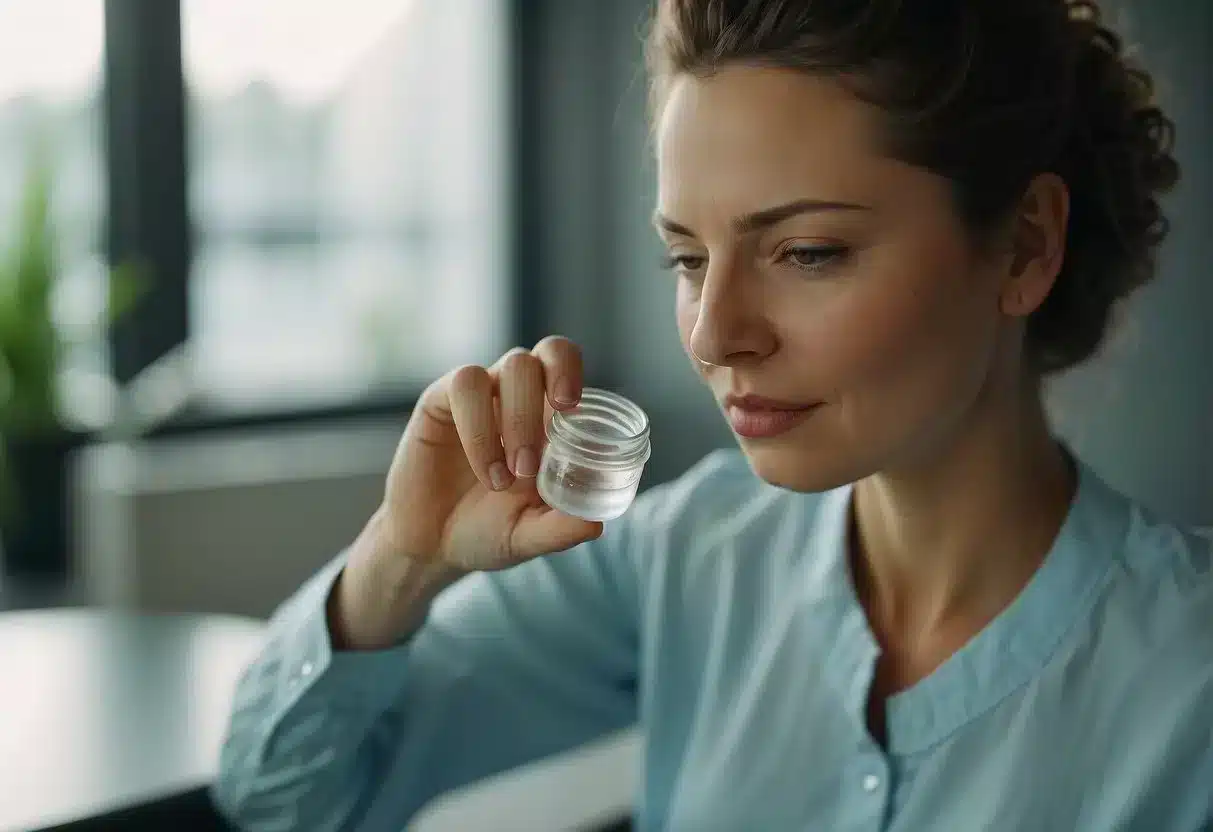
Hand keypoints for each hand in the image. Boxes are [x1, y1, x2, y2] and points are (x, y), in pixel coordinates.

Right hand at [329, 337, 602, 648]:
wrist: (431, 546)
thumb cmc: (488, 532)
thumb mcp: (528, 536)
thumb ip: (559, 530)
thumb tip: (595, 525)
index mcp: (549, 416)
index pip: (568, 365)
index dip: (574, 371)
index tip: (573, 408)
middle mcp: (519, 396)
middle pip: (548, 350)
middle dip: (555, 384)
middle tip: (552, 430)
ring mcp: (482, 396)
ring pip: (510, 366)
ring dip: (518, 419)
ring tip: (509, 478)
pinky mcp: (440, 402)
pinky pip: (464, 387)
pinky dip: (480, 432)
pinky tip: (486, 471)